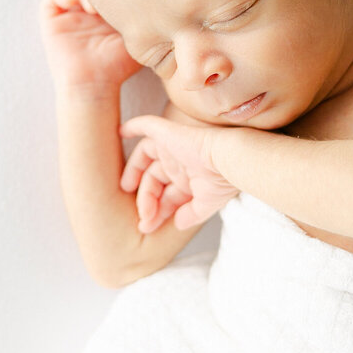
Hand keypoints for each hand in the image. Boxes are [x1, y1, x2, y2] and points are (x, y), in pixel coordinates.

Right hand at [38, 0, 141, 90]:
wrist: (94, 83)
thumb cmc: (117, 68)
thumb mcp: (138, 42)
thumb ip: (144, 23)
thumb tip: (155, 6)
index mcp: (106, 21)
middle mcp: (87, 19)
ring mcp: (70, 21)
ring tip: (91, 7)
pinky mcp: (53, 24)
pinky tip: (73, 3)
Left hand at [120, 115, 239, 231]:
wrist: (231, 160)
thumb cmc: (224, 181)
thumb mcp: (207, 204)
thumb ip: (191, 214)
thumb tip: (178, 224)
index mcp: (190, 178)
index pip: (167, 195)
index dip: (156, 212)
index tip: (147, 227)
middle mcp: (180, 162)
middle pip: (154, 179)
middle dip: (146, 200)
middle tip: (142, 217)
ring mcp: (173, 147)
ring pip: (146, 157)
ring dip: (134, 172)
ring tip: (127, 188)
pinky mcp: (169, 133)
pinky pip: (147, 125)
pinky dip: (134, 126)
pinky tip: (122, 132)